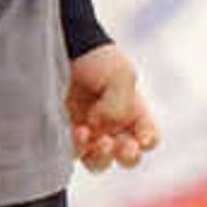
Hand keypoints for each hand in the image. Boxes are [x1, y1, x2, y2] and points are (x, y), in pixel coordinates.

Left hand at [65, 45, 158, 171]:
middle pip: (127, 156)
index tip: (142, 139)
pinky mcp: (60, 134)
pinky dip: (78, 149)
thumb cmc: (92, 57)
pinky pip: (73, 154)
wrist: (57, 45)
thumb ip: (121, 106)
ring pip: (99, 161)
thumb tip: (102, 129)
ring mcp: (86, 131)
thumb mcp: (119, 74)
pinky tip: (79, 132)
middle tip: (121, 145)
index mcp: (132, 109)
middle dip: (128, 155)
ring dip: (102, 156)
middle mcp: (110, 124)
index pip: (148, 136)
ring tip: (97, 138)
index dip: (148, 141)